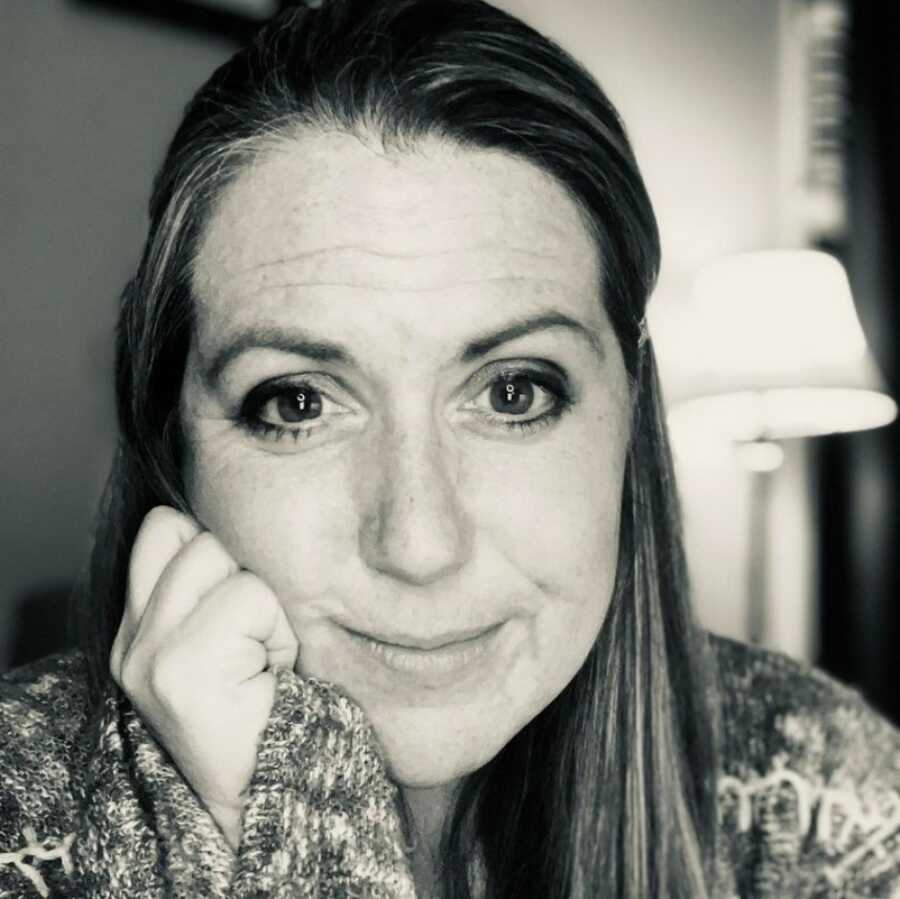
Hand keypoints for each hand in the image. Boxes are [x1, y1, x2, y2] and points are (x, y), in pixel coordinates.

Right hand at [109, 505, 298, 849]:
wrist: (265, 792)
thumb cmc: (264, 704)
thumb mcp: (224, 638)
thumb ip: (210, 585)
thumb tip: (235, 524)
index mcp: (137, 630)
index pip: (164, 527)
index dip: (213, 546)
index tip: (238, 602)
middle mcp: (131, 641)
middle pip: (197, 536)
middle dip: (244, 576)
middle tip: (254, 638)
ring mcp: (148, 655)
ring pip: (223, 559)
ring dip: (263, 604)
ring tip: (261, 655)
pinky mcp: (179, 668)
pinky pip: (250, 597)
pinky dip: (275, 629)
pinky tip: (270, 672)